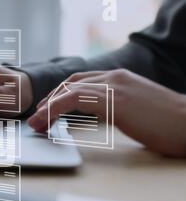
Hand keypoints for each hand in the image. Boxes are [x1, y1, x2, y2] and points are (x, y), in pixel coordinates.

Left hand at [28, 69, 185, 156]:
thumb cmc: (166, 123)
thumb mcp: (135, 109)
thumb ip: (114, 105)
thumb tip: (96, 113)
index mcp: (119, 78)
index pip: (80, 81)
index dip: (59, 95)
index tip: (47, 110)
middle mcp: (114, 77)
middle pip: (70, 83)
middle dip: (50, 100)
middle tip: (36, 117)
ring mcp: (114, 86)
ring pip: (69, 90)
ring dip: (47, 107)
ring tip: (35, 123)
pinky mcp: (114, 99)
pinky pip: (75, 99)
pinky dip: (55, 108)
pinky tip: (47, 120)